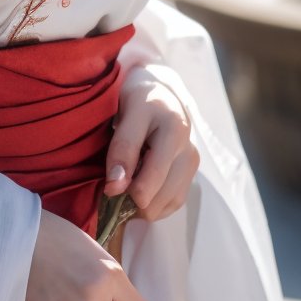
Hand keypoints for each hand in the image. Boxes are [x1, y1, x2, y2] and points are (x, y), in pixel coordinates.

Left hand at [104, 67, 200, 222]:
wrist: (162, 94)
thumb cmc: (139, 100)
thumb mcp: (126, 114)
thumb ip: (121, 148)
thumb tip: (115, 188)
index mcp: (173, 129)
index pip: (149, 172)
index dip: (124, 186)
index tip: (107, 189)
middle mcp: (188, 149)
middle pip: (157, 194)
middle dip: (132, 199)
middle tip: (115, 188)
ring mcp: (192, 163)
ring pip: (165, 203)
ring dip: (143, 205)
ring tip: (126, 187)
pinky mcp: (192, 174)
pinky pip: (173, 203)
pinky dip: (154, 205)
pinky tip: (140, 191)